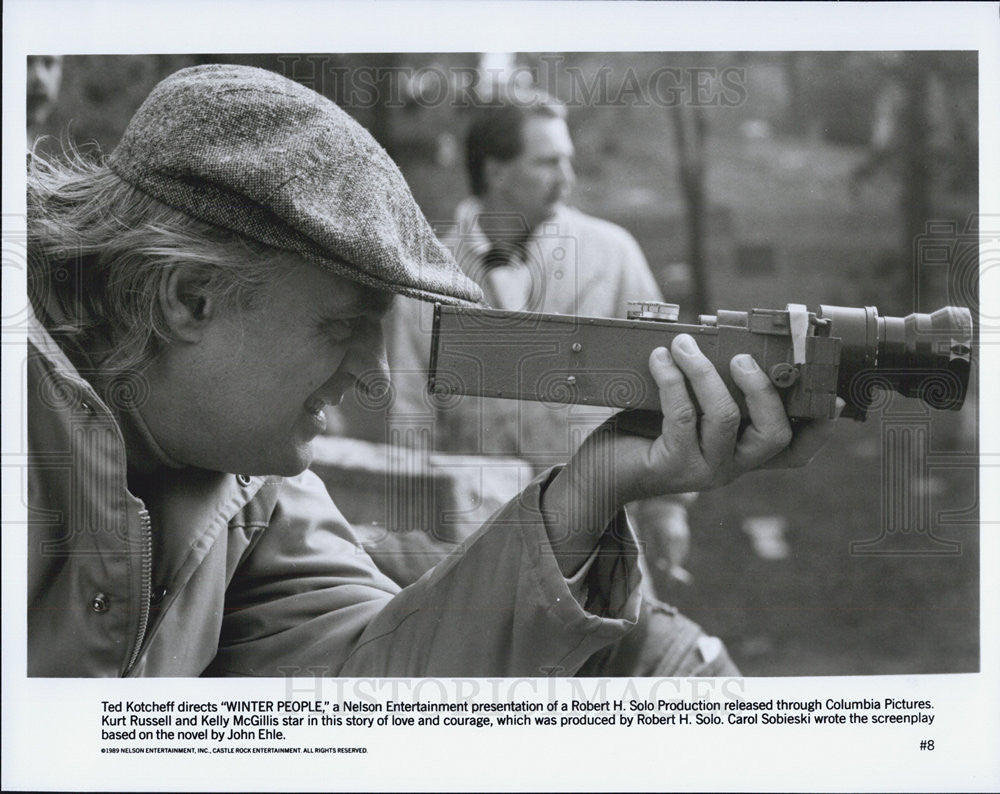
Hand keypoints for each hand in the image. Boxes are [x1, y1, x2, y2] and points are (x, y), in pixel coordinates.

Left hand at [612, 333, 838, 502]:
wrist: (601, 472)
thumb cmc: (646, 433)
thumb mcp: (689, 410)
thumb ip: (713, 390)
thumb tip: (725, 340)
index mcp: (743, 453)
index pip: (796, 451)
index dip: (820, 428)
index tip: (831, 397)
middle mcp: (733, 467)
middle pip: (774, 434)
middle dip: (763, 388)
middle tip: (741, 358)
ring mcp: (705, 471)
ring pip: (725, 416)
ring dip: (704, 372)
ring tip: (684, 345)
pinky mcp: (673, 466)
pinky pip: (682, 415)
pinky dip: (673, 379)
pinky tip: (660, 359)